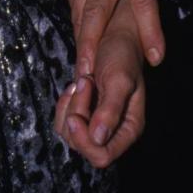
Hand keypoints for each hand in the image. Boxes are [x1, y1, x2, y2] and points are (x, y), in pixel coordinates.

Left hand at [54, 0, 144, 167]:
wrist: (114, 36)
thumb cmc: (122, 55)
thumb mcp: (118, 80)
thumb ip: (110, 110)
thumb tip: (98, 138)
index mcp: (129, 129)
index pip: (102, 156)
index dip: (84, 142)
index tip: (75, 115)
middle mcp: (113, 131)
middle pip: (83, 147)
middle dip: (76, 116)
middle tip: (84, 84)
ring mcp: (96, 123)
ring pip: (70, 135)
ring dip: (70, 106)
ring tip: (83, 81)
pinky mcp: (84, 114)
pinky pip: (64, 122)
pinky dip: (64, 104)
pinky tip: (75, 85)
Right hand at [64, 0, 192, 76]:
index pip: (143, 0)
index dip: (151, 30)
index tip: (156, 57)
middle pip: (98, 13)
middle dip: (94, 46)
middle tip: (92, 76)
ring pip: (80, 11)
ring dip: (80, 41)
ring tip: (81, 71)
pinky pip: (72, 1)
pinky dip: (74, 24)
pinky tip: (78, 43)